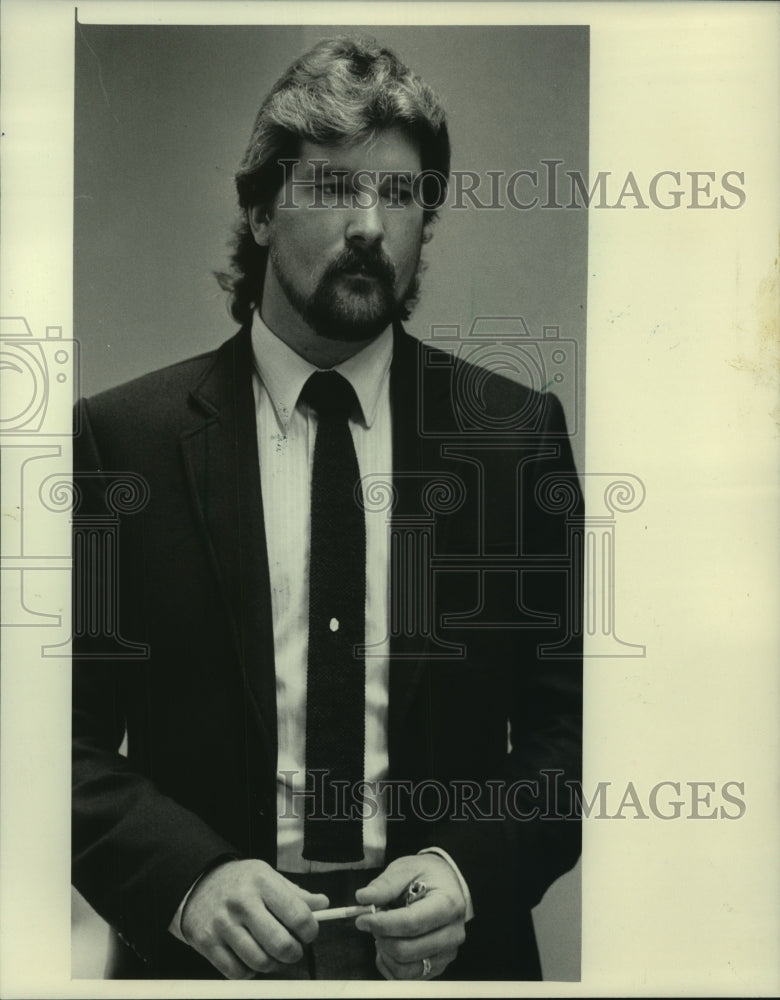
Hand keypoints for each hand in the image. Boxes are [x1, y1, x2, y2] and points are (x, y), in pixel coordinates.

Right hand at [180, 858, 328, 978]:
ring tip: (273, 954)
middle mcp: (241, 902)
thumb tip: (323, 904)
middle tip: (294, 949)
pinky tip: (251, 957)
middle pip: (280, 944)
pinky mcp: (208, 943)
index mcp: (261, 881)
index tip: (309, 933)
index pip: (298, 914)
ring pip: (260, 962)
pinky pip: (237, 973)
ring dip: (273, 964)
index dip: (310, 931)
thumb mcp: (268, 876)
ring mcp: (223, 924)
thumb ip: (296, 893)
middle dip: (294, 953)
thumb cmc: (240, 881)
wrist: (199, 883)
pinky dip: (250, 972)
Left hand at [354, 854, 466, 979]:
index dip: (383, 924)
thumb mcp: (407, 868)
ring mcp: (446, 953)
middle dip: (382, 937)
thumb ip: (386, 884)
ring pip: (405, 969)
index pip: (412, 923)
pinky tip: (387, 945)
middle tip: (372, 922)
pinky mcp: (437, 966)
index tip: (363, 919)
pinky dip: (389, 964)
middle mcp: (452, 934)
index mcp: (448, 905)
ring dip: (384, 952)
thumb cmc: (426, 876)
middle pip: (407, 950)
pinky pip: (406, 977)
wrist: (446, 884)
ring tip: (382, 932)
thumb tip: (363, 898)